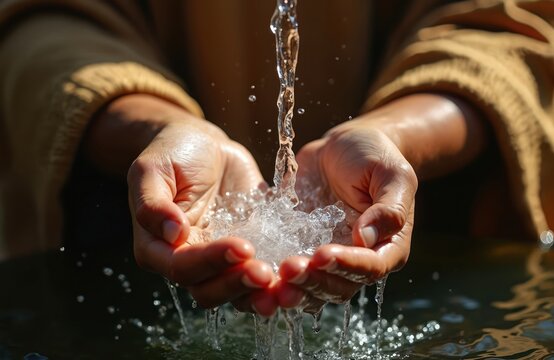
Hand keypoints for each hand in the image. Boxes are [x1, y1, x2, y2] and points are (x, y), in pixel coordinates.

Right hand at [87, 94, 277, 315]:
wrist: (204, 146)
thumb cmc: (173, 154)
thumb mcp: (151, 170)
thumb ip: (153, 204)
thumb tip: (172, 234)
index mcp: (158, 247)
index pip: (181, 267)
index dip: (211, 262)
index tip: (242, 246)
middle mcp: (187, 261)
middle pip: (208, 291)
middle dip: (237, 284)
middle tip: (265, 272)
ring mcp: (219, 261)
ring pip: (236, 293)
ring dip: (259, 294)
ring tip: (285, 286)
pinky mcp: (246, 254)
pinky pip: (259, 277)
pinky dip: (278, 284)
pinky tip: (298, 278)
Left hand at [277, 93, 485, 311]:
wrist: (341, 148)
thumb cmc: (374, 156)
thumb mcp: (392, 173)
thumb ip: (388, 208)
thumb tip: (365, 238)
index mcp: (386, 246)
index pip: (370, 267)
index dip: (346, 266)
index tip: (322, 255)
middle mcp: (358, 260)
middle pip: (339, 286)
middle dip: (314, 282)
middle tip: (289, 269)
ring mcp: (329, 258)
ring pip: (313, 289)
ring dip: (294, 289)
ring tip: (273, 277)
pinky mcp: (302, 250)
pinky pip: (291, 274)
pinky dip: (274, 280)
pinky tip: (257, 271)